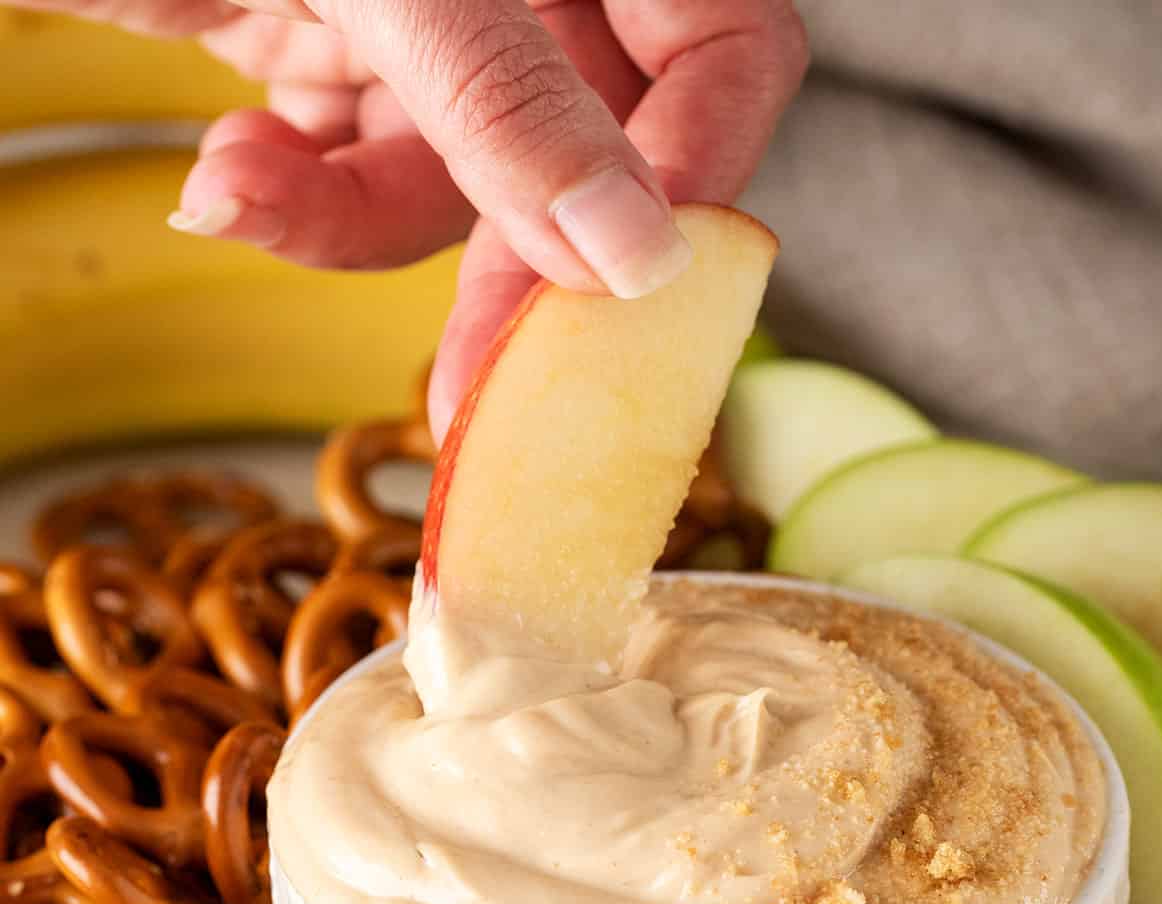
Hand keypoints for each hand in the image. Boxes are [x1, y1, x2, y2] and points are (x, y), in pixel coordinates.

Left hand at [21, 0, 806, 434]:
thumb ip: (506, 99)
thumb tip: (636, 254)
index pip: (722, 48)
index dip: (696, 172)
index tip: (636, 290)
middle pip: (594, 156)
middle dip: (513, 277)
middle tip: (477, 395)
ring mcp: (433, 28)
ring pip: (464, 195)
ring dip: (352, 227)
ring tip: (242, 191)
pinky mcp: (337, 66)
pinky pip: (359, 182)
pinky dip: (293, 206)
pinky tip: (226, 171)